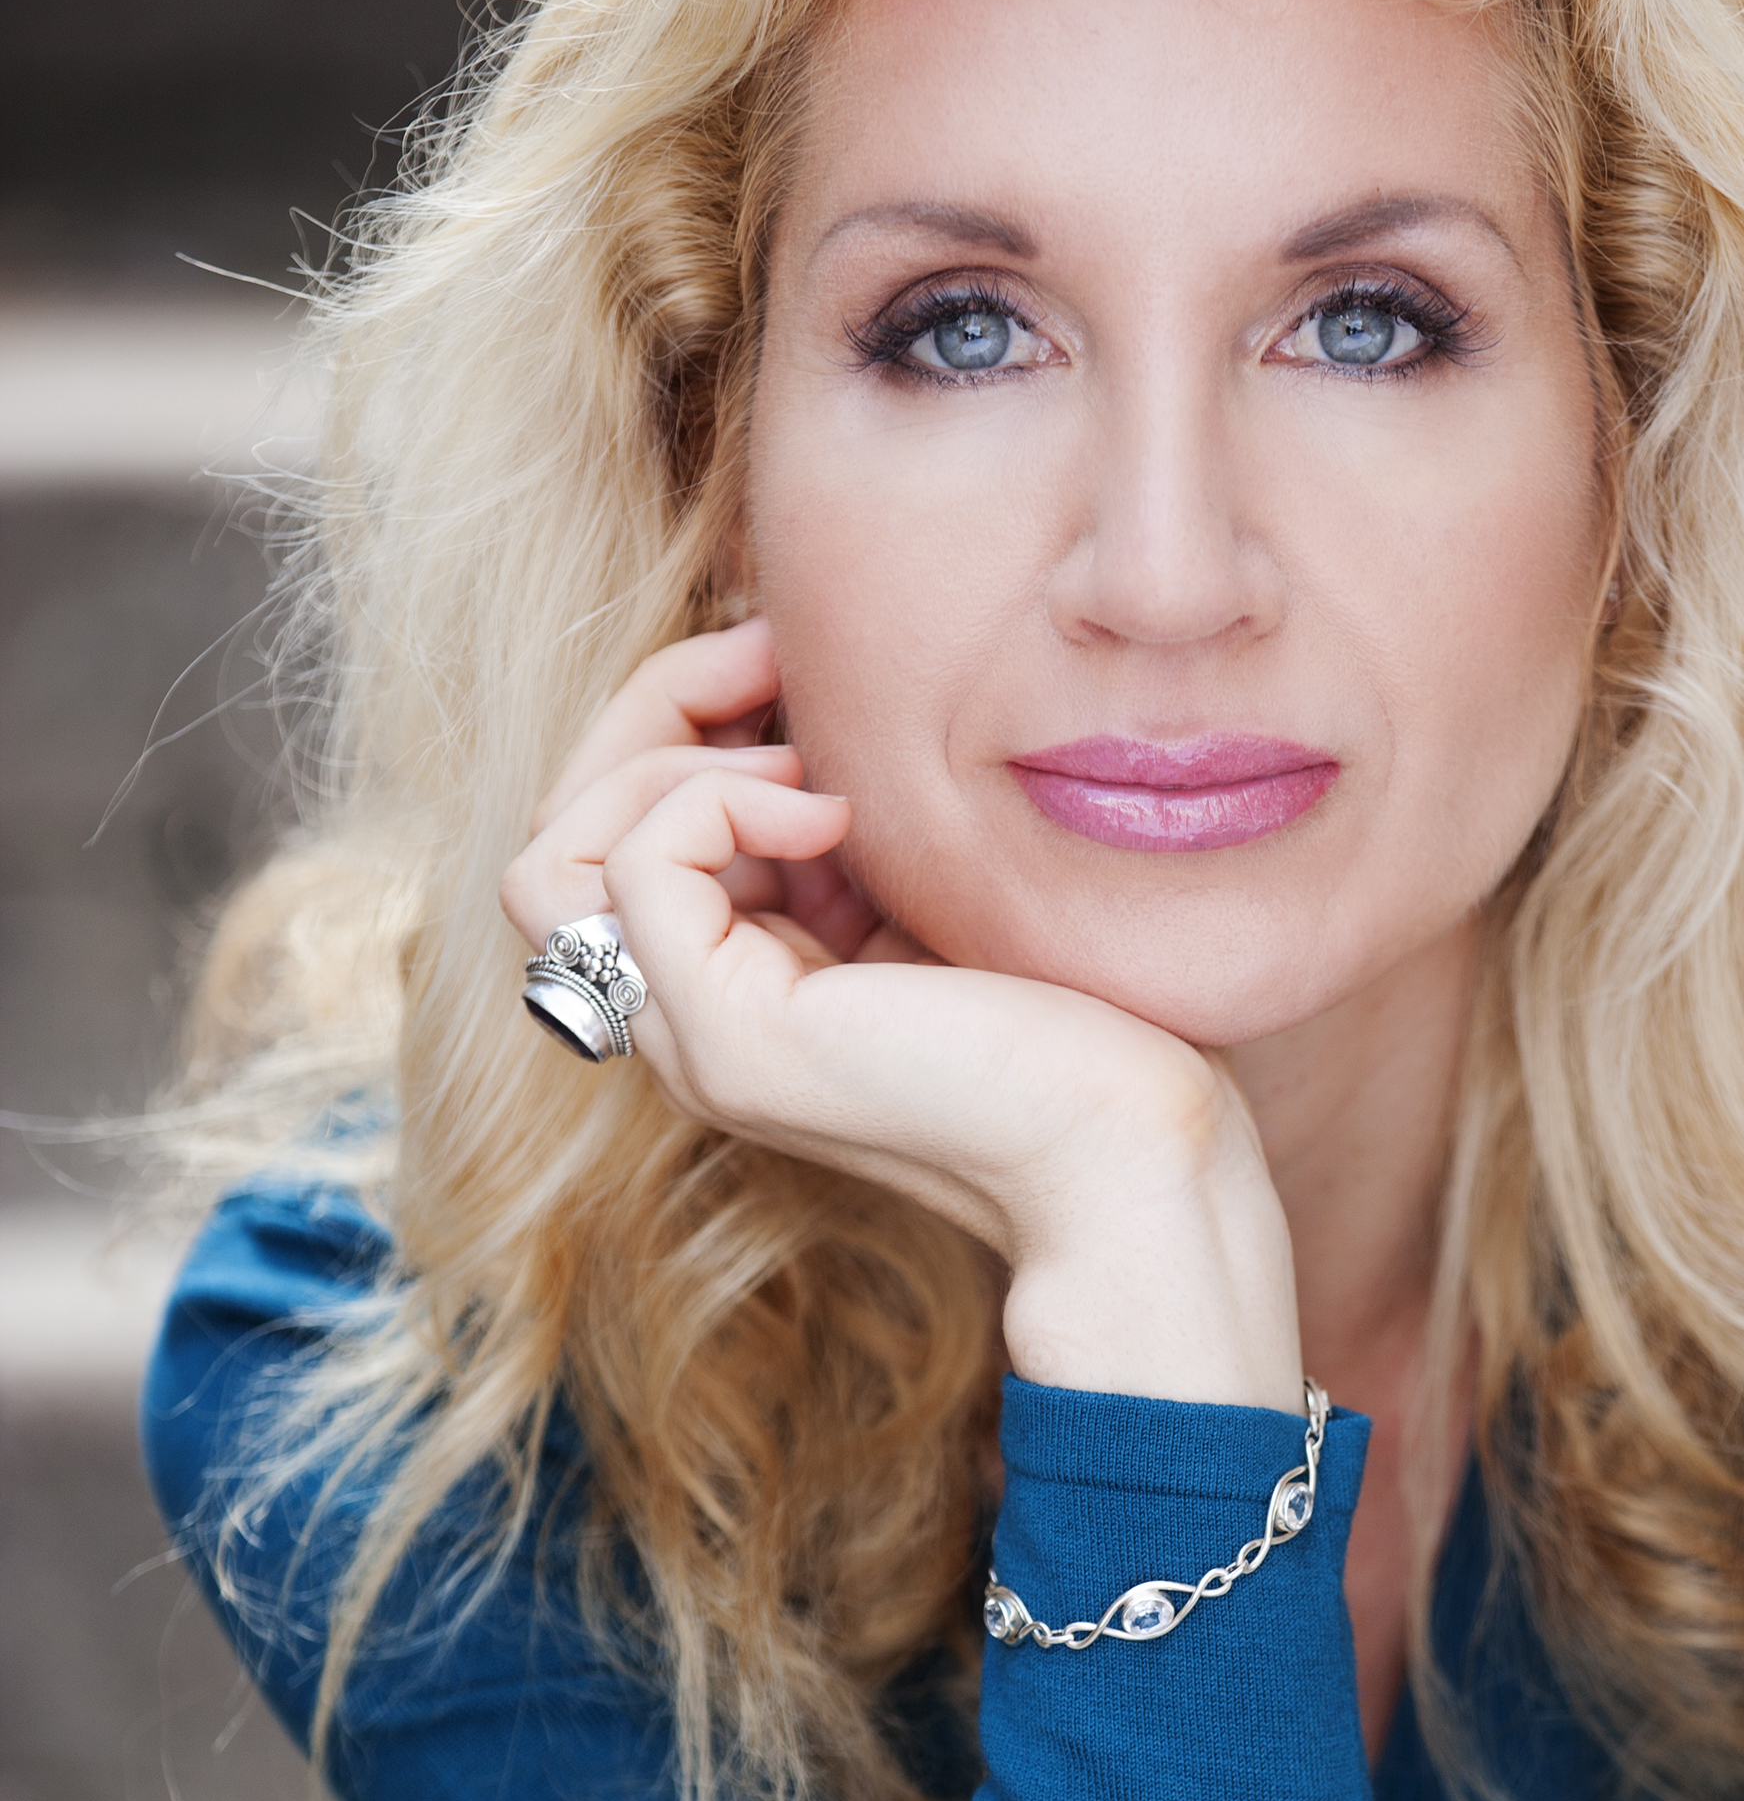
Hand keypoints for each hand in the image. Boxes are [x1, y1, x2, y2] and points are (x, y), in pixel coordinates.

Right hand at [500, 621, 1302, 1410]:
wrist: (1133, 1143)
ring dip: (663, 755)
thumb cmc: (1075, 1013)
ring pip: (553, 858)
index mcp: (729, 985)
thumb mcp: (918, 877)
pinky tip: (837, 815)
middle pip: (554, 836)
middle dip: (649, 711)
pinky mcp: (735, 1041)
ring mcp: (698, 1042)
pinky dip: (719, 798)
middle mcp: (686, 1024)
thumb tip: (780, 688)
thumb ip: (832, 818)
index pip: (603, 834)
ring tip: (805, 755)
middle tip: (774, 657)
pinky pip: (636, 868)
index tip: (786, 660)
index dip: (673, 722)